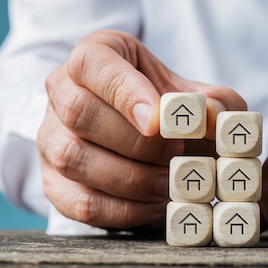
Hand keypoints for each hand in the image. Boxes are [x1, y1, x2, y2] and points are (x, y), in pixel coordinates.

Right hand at [38, 30, 245, 230]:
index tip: (159, 120)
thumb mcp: (196, 95)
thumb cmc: (168, 110)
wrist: (148, 143)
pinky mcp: (53, 184)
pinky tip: (154, 204)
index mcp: (95, 56)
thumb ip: (216, 101)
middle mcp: (61, 93)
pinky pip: (80, 202)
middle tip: (176, 153)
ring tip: (170, 183)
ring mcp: (50, 139)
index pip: (91, 62)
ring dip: (132, 178)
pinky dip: (124, 210)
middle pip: (79, 112)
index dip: (124, 91)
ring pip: (74, 159)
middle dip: (136, 141)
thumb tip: (212, 116)